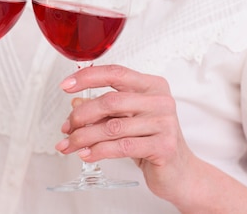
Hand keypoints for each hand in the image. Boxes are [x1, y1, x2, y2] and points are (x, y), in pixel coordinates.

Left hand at [58, 65, 195, 202]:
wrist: (180, 173)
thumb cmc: (151, 141)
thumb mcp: (125, 120)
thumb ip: (104, 109)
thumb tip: (75, 103)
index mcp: (151, 85)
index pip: (115, 73)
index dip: (87, 77)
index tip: (66, 85)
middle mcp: (160, 100)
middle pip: (110, 101)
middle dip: (81, 116)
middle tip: (66, 127)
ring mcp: (164, 123)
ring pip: (112, 127)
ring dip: (84, 137)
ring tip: (69, 145)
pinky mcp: (164, 146)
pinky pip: (121, 147)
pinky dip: (98, 151)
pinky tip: (86, 154)